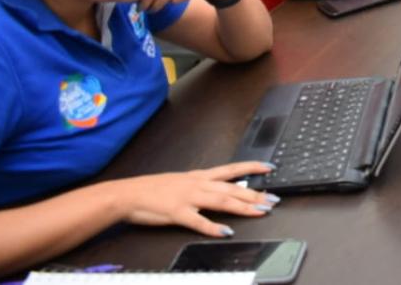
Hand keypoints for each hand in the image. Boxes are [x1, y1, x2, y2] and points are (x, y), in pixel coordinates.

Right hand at [112, 161, 277, 236]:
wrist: (126, 194)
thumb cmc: (152, 189)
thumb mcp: (182, 181)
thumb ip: (202, 184)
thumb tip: (222, 187)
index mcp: (199, 176)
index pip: (231, 169)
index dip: (252, 167)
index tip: (270, 168)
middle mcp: (197, 184)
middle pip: (232, 188)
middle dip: (255, 194)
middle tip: (273, 199)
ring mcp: (187, 198)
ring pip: (221, 201)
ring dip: (243, 207)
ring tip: (260, 211)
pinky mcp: (176, 213)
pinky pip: (198, 221)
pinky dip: (213, 227)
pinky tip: (226, 232)